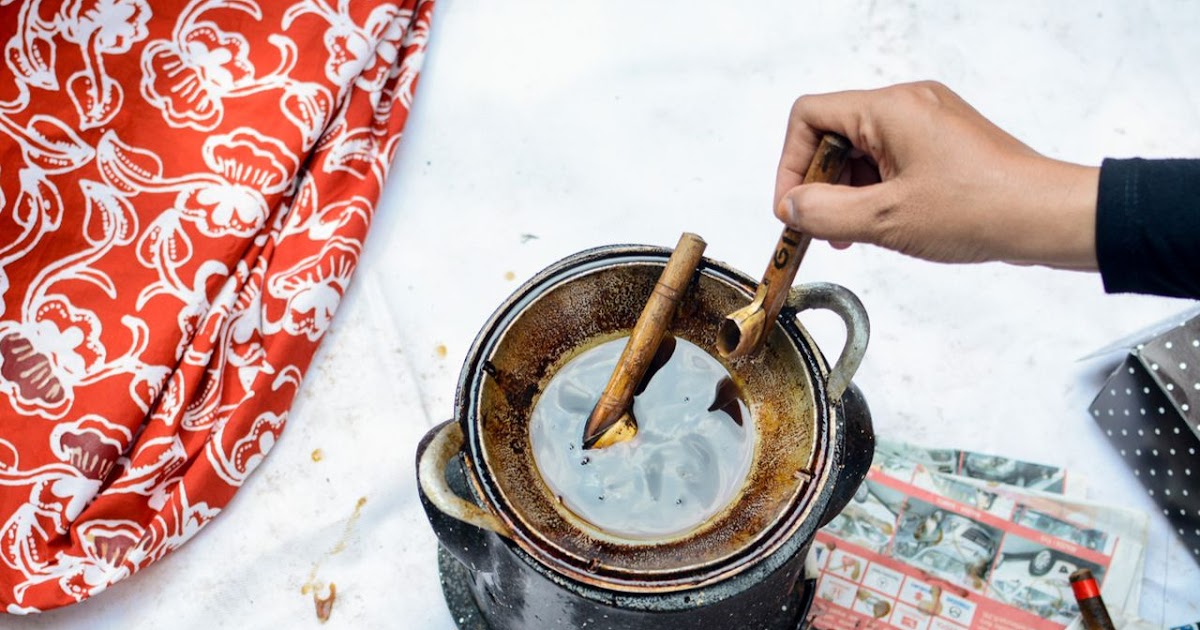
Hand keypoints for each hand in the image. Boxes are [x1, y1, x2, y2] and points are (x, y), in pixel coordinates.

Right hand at [774, 81, 1098, 268]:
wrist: (1046, 217)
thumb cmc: (980, 208)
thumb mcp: (885, 219)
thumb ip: (825, 212)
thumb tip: (791, 207)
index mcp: (890, 108)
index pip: (810, 117)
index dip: (791, 164)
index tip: (795, 207)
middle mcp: (908, 104)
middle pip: (833, 133)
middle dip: (820, 183)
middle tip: (821, 227)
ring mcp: (928, 122)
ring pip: (861, 151)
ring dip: (846, 192)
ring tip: (852, 234)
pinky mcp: (942, 143)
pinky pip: (889, 160)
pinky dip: (874, 191)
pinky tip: (879, 225)